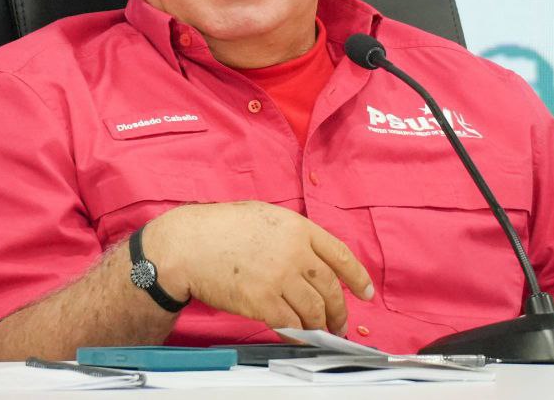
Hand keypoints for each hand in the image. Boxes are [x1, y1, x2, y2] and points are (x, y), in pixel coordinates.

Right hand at [145, 201, 373, 335]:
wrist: (187, 245)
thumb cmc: (218, 228)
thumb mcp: (263, 216)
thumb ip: (291, 234)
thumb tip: (309, 256)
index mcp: (297, 228)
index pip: (341, 255)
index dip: (358, 277)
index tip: (366, 292)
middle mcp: (294, 252)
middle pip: (331, 288)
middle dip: (339, 310)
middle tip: (340, 322)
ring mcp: (280, 278)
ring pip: (314, 310)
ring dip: (322, 326)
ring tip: (322, 332)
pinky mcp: (263, 302)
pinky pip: (292, 324)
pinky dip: (301, 335)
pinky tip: (302, 337)